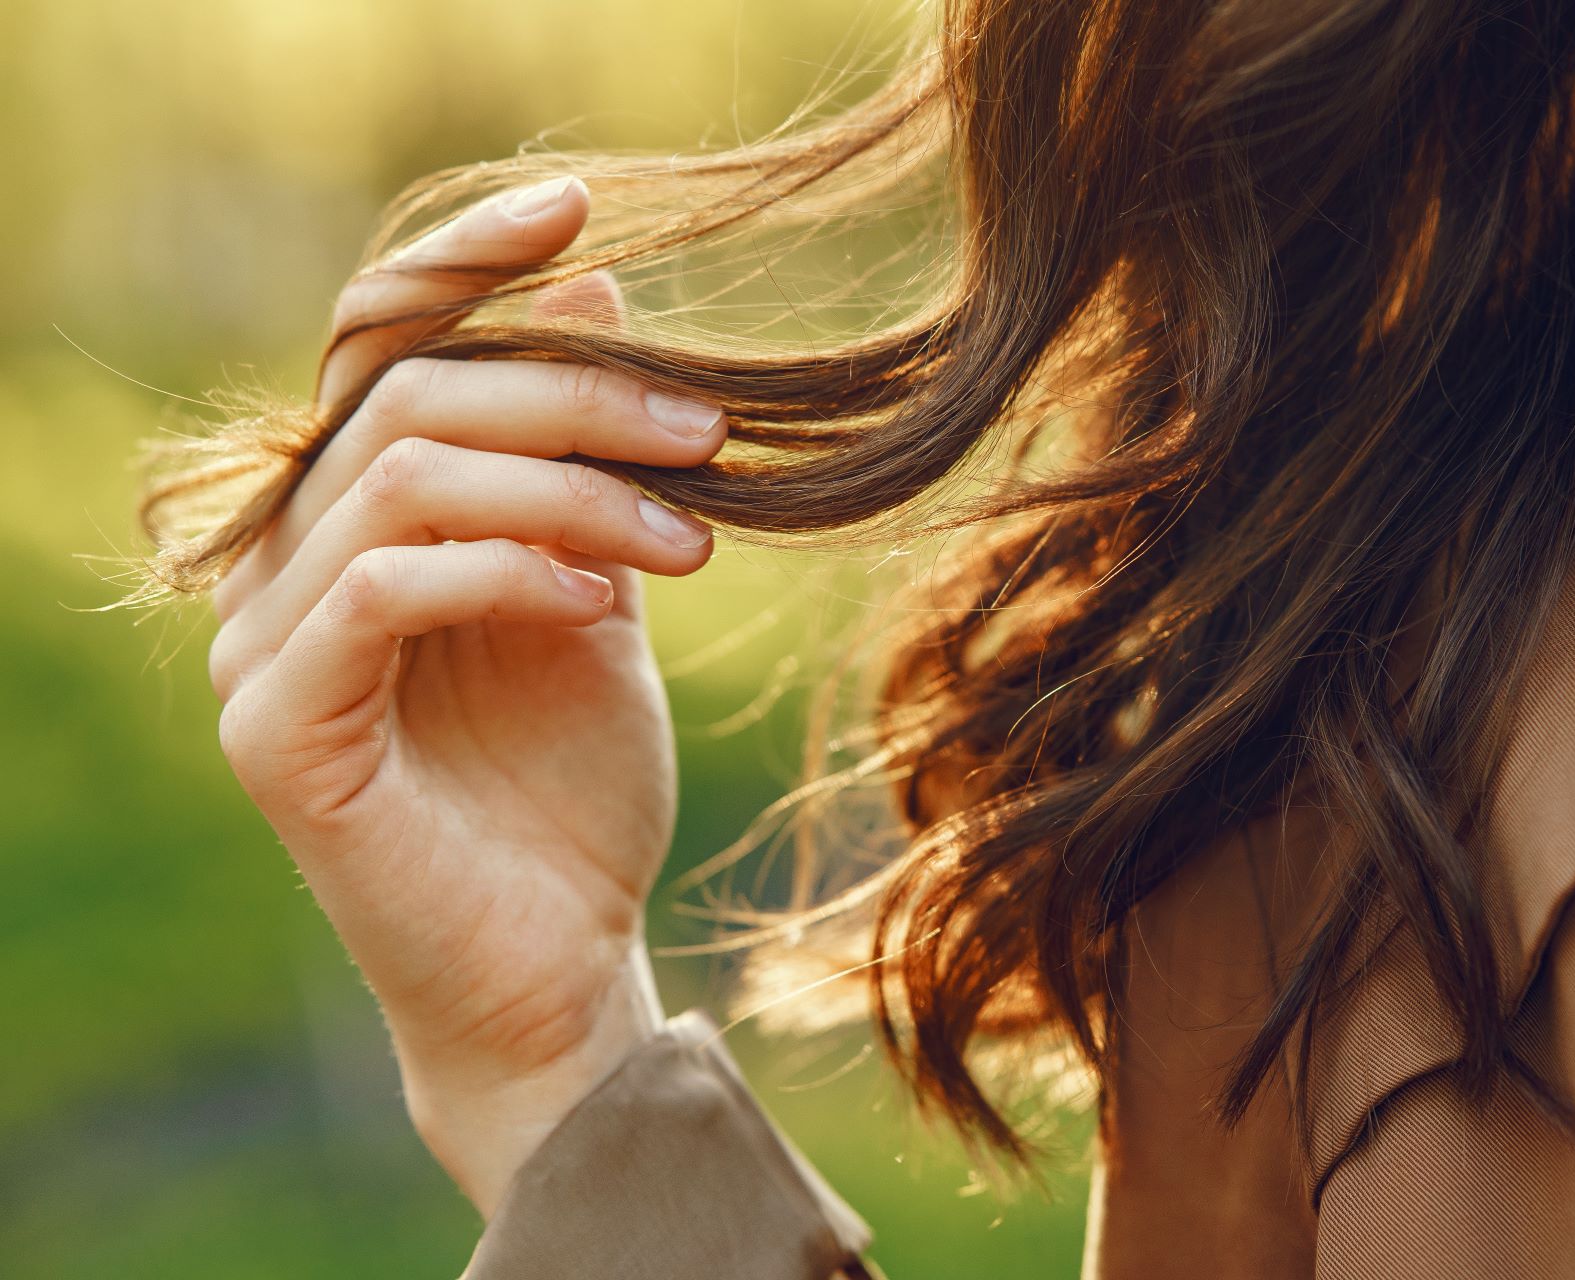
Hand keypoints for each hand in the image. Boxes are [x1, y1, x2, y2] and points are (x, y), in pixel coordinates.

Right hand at [207, 177, 724, 1213]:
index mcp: (350, 518)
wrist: (558, 961)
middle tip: (711, 432)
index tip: (581, 209)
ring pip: (402, 481)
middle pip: (402, 400)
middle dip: (575, 398)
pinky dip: (507, 572)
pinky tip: (602, 608)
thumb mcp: (599, 586)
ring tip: (689, 543)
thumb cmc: (574, 786)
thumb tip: (595, 284)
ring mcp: (261, 646)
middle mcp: (279, 565)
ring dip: (569, 490)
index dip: (465, 264)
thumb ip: (579, 458)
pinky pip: (382, 591)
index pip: (373, 346)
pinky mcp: (277, 731)